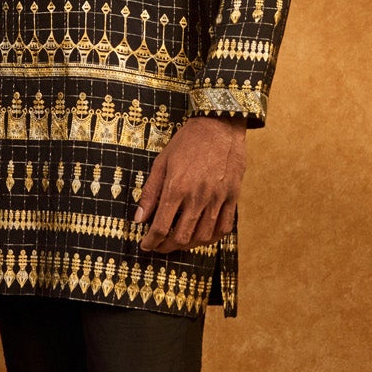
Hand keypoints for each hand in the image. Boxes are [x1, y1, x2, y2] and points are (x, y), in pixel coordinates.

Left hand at [132, 115, 244, 254]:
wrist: (219, 125)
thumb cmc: (187, 142)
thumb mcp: (161, 162)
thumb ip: (150, 192)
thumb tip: (139, 218)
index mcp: (177, 187)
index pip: (161, 227)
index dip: (151, 241)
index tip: (146, 245)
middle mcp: (198, 196)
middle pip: (182, 237)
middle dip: (166, 247)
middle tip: (159, 246)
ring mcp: (218, 198)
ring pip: (203, 236)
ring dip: (188, 245)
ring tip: (178, 242)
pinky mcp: (233, 196)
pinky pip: (224, 227)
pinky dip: (212, 237)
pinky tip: (202, 236)